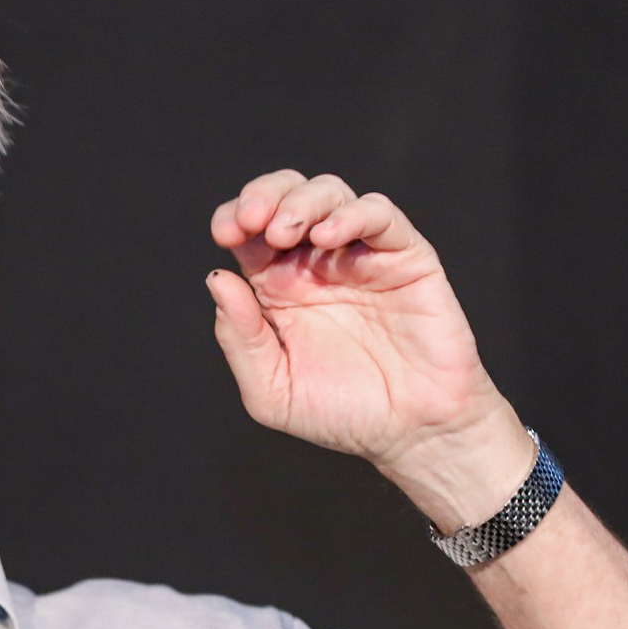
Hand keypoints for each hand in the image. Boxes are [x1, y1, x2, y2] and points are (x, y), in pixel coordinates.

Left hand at [205, 171, 529, 518]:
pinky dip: (352, 214)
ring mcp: (361, 256)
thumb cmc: (340, 415)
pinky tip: (328, 237)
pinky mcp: (406, 258)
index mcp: (277, 286)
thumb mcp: (271, 388)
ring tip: (285, 233)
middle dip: (264, 194)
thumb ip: (241, 337)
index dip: (233, 217)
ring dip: (302, 201)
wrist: (410, 434)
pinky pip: (381, 216)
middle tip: (251, 220)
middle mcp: (316, 262)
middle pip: (286, 195)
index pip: (248, 229)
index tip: (225, 233)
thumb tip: (216, 277)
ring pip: (330, 194)